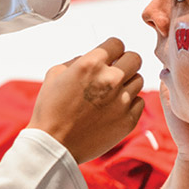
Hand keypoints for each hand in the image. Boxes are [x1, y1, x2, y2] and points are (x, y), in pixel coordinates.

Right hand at [28, 37, 143, 163]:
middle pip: (135, 58)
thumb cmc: (50, 109)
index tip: (108, 58)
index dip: (111, 50)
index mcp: (91, 64)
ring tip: (111, 94)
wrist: (53, 144)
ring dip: (127, 83)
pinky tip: (113, 109)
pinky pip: (139, 102)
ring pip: (139, 80)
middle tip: (114, 73)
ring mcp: (123, 100)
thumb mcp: (55, 74)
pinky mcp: (129, 120)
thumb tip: (93, 58)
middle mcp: (111, 79)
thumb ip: (77, 60)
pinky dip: (129, 104)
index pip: (117, 43)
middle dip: (124, 63)